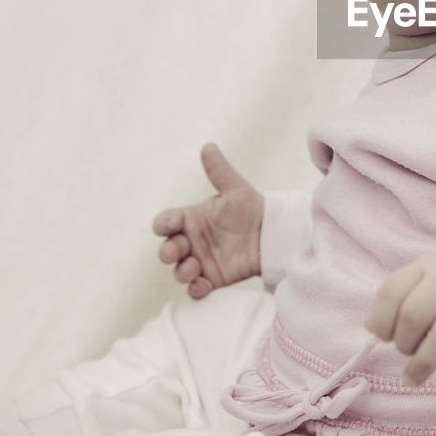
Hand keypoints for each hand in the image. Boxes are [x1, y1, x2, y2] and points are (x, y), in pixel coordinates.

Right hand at [151, 143, 263, 297]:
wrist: (272, 232)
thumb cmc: (250, 208)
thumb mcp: (235, 189)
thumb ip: (219, 171)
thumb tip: (208, 146)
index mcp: (190, 218)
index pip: (166, 222)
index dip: (163, 224)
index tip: (170, 225)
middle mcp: (191, 240)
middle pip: (167, 249)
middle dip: (167, 252)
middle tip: (178, 250)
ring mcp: (199, 260)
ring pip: (179, 270)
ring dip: (181, 271)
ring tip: (193, 267)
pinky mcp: (212, 278)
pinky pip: (196, 289)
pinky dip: (195, 289)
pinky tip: (203, 284)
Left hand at [366, 254, 435, 386]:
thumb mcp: (425, 286)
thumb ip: (397, 302)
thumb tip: (370, 327)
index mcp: (427, 266)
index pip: (392, 290)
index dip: (381, 321)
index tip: (386, 338)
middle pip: (415, 313)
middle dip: (403, 343)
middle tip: (407, 355)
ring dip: (425, 360)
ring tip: (415, 377)